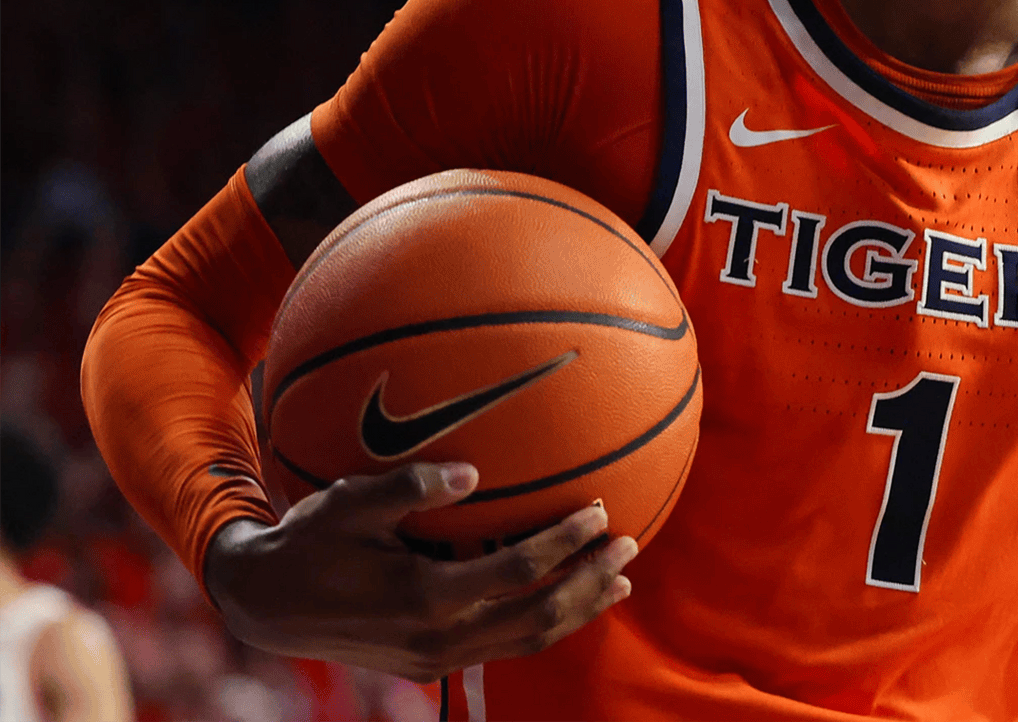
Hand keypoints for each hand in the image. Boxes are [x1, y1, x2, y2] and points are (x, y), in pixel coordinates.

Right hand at [204, 462, 636, 681]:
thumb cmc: (310, 540)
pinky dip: (545, 626)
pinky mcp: (429, 667)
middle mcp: (437, 637)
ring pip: (526, 641)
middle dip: (589, 581)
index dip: (563, 544)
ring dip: (578, 610)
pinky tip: (571, 601)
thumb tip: (473, 473)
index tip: (597, 511)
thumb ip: (409, 487)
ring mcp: (435, 658)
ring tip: (620, 579)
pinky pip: (504, 648)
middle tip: (629, 544)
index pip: (517, 573)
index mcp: (424, 596)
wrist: (265, 605)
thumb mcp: (349, 503)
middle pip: (537, 616)